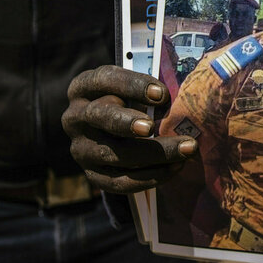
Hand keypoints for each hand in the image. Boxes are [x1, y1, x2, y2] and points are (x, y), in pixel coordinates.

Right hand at [63, 65, 196, 193]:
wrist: (113, 136)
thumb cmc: (130, 103)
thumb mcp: (134, 90)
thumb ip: (150, 91)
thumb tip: (182, 99)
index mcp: (84, 87)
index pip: (104, 79)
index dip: (132, 85)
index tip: (162, 94)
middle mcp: (75, 117)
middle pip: (101, 117)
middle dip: (129, 122)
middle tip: (154, 127)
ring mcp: (81, 148)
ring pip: (114, 154)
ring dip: (154, 154)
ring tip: (186, 149)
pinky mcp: (92, 174)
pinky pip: (119, 182)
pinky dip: (149, 177)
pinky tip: (174, 168)